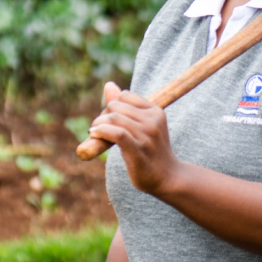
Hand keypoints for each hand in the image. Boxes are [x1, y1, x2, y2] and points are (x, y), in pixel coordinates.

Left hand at [89, 81, 178, 195]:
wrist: (166, 177)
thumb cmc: (151, 151)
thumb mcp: (142, 126)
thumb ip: (125, 106)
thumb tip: (108, 85)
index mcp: (155, 111)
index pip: (125, 96)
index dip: (112, 105)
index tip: (108, 119)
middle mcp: (153, 120)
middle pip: (117, 106)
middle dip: (103, 115)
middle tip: (98, 128)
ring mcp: (146, 135)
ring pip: (114, 118)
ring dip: (98, 124)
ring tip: (94, 132)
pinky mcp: (138, 150)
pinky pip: (116, 133)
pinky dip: (102, 131)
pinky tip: (94, 134)